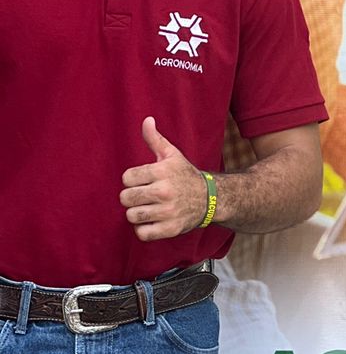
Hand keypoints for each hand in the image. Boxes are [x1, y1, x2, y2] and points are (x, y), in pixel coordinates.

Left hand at [120, 117, 208, 240]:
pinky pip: (142, 233)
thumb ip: (155, 139)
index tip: (142, 181)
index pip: (126, 178)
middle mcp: (165, 192)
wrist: (212, 199)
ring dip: (137, 213)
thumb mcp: (172, 155)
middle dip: (132, 197)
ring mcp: (168, 212)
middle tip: (143, 196)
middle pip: (126, 198)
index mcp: (162, 172)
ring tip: (147, 209)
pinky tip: (152, 222)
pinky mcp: (171, 229)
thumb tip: (146, 120)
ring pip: (132, 216)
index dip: (132, 179)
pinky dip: (144, 229)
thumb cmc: (186, 175)